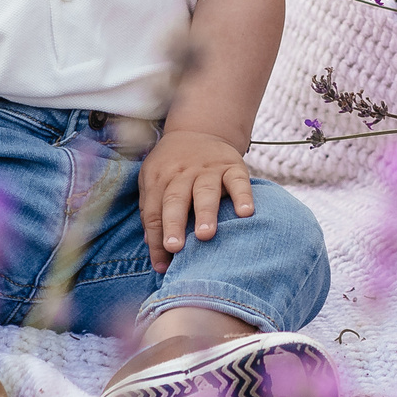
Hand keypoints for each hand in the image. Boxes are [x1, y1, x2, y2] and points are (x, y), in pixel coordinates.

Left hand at [138, 128, 253, 272]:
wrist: (198, 131)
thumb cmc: (172, 166)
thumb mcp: (152, 179)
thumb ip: (151, 208)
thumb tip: (151, 244)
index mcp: (159, 178)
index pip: (154, 213)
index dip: (156, 240)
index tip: (161, 266)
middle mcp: (182, 173)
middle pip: (175, 200)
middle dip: (174, 224)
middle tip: (175, 248)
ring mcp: (208, 169)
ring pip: (205, 191)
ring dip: (206, 212)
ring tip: (206, 234)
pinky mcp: (232, 166)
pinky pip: (238, 181)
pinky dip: (243, 196)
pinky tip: (246, 213)